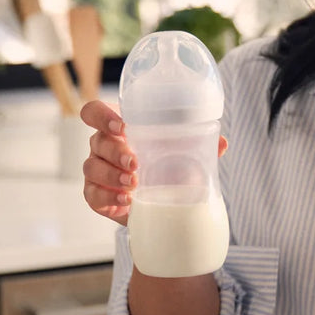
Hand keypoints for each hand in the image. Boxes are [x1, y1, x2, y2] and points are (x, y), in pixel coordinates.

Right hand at [80, 100, 228, 225]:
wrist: (158, 203)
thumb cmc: (164, 166)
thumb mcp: (180, 153)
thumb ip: (198, 144)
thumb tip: (222, 142)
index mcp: (116, 128)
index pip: (94, 112)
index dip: (101, 116)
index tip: (121, 126)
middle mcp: (102, 146)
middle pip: (97, 141)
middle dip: (116, 151)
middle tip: (136, 163)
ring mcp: (96, 171)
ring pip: (92, 168)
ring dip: (112, 175)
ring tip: (134, 183)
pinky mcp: (96, 195)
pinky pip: (93, 195)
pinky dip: (109, 198)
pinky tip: (127, 200)